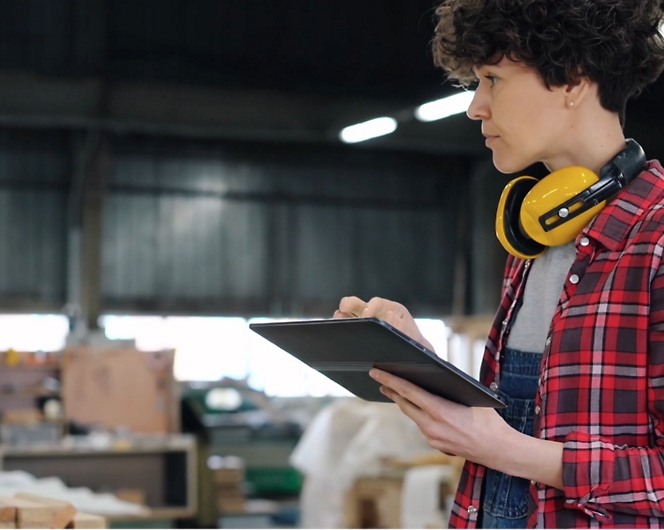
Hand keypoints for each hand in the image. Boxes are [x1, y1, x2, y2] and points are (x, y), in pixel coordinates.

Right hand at [334, 296, 435, 351]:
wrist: (416, 363)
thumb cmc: (415, 348)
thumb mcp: (413, 339)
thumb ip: (402, 329)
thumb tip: (388, 317)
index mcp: (392, 310)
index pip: (378, 304)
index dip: (370, 307)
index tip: (365, 315)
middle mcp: (377, 313)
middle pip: (359, 305)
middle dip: (349, 304)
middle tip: (343, 308)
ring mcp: (366, 324)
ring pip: (350, 316)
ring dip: (342, 317)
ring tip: (335, 321)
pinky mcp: (359, 335)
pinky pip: (349, 330)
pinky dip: (341, 331)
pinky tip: (336, 336)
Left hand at [369, 368, 512, 465]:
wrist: (499, 450)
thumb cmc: (489, 421)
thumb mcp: (472, 397)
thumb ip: (451, 388)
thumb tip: (436, 374)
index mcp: (439, 410)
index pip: (407, 391)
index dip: (390, 380)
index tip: (376, 372)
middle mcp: (431, 426)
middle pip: (404, 404)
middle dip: (391, 390)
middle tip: (380, 379)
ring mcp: (432, 437)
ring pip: (413, 415)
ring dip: (404, 403)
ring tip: (396, 390)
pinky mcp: (436, 445)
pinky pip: (422, 425)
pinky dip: (418, 414)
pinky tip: (418, 407)